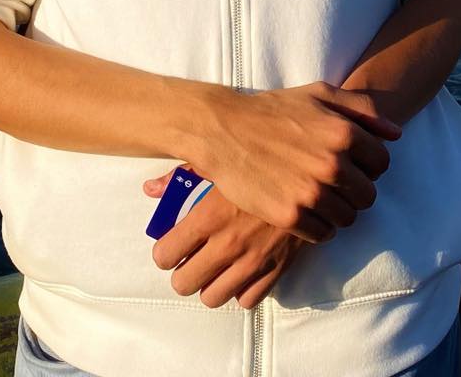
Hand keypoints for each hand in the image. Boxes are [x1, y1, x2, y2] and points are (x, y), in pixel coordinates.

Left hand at [145, 172, 302, 308]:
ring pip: (212, 298)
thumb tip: (149, 189)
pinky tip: (243, 268)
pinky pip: (247, 300)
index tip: (171, 245)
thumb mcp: (219, 161)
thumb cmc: (260, 161)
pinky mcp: (276, 269)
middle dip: (183, 272)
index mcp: (208, 216)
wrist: (310, 169)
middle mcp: (227, 243)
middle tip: (191, 259)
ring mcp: (252, 260)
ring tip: (216, 267)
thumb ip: (181, 178)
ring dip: (210, 284)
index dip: (164, 251)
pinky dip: (241, 289)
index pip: (164, 255)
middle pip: (183, 283)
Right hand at [192, 82, 400, 242]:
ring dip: (337, 210)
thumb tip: (396, 133)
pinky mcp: (291, 215)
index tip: (351, 163)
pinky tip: (304, 208)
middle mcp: (333, 164)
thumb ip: (362, 109)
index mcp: (344, 132)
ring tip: (318, 195)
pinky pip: (324, 234)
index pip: (382, 163)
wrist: (225, 131)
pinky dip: (318, 226)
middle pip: (368, 196)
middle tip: (334, 182)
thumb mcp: (319, 94)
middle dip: (356, 191)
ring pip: (348, 218)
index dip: (368, 164)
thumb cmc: (274, 109)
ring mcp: (312, 192)